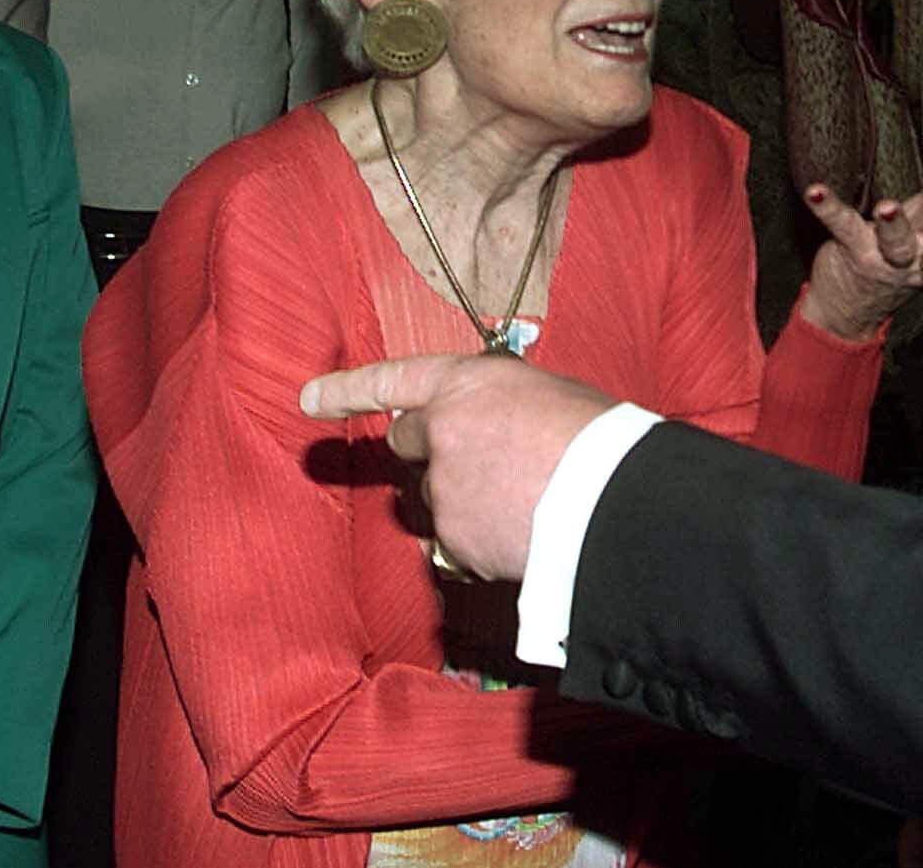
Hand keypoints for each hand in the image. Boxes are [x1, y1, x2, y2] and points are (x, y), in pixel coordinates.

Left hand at [300, 355, 614, 581]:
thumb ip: (503, 405)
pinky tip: (525, 531)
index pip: (394, 380)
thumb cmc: (597, 439)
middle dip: (434, 450)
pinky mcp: (453, 541)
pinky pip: (460, 541)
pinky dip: (485, 539)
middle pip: (409, 442)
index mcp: (468, 384)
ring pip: (438, 496)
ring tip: (526, 500)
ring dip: (467, 498)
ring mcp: (442, 490)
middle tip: (485, 460)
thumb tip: (496, 426)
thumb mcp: (550, 395)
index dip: (348, 389)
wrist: (612, 501)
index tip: (311, 398)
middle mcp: (441, 432)